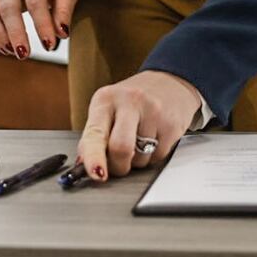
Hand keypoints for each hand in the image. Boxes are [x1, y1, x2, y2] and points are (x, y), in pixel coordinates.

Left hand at [76, 70, 202, 181]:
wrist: (169, 82)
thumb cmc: (132, 100)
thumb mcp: (107, 109)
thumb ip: (95, 136)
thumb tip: (84, 164)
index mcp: (105, 99)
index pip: (96, 133)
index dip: (94, 157)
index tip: (96, 174)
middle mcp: (129, 102)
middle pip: (120, 149)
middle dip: (118, 166)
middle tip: (118, 164)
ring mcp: (153, 112)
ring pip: (140, 159)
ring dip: (136, 161)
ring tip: (139, 141)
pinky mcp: (172, 125)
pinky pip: (159, 157)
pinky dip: (153, 156)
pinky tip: (154, 139)